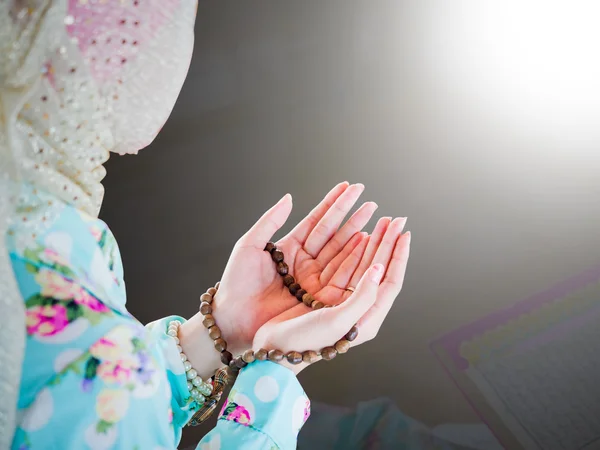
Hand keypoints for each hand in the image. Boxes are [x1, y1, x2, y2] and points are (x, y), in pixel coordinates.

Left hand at [214, 182, 381, 355]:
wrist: (232, 318)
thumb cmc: (235, 282)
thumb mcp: (249, 246)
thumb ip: (270, 221)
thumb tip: (289, 197)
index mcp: (289, 247)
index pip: (316, 221)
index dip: (333, 204)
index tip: (349, 187)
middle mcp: (304, 262)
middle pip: (334, 235)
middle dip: (353, 218)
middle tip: (372, 203)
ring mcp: (312, 279)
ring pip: (341, 253)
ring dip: (359, 235)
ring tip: (376, 220)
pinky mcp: (318, 296)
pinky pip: (340, 274)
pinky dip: (355, 259)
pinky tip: (367, 244)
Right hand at [253, 221, 410, 374]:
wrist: (275, 350)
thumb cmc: (305, 341)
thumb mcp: (337, 321)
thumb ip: (362, 297)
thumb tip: (379, 270)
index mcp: (367, 319)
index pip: (391, 282)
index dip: (398, 256)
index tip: (404, 233)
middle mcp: (359, 309)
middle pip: (380, 270)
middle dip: (388, 243)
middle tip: (396, 219)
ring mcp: (342, 301)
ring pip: (364, 265)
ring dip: (373, 243)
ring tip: (382, 222)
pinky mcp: (326, 295)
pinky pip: (345, 268)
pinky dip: (354, 250)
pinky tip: (360, 235)